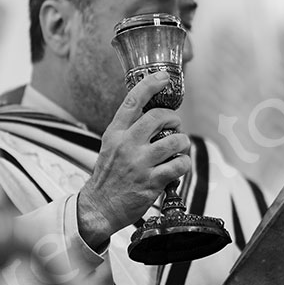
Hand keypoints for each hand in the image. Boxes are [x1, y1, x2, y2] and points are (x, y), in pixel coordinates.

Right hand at [78, 71, 190, 247]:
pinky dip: (184, 164)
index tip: (163, 77)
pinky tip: (178, 166)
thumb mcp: (110, 146)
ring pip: (175, 142)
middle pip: (159, 117)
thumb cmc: (108, 176)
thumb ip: (128, 130)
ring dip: (183, 143)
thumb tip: (154, 116)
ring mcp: (140, 164)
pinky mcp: (151, 182)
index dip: (150, 85)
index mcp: (115, 133)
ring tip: (179, 149)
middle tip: (175, 127)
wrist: (99, 207)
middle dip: (174, 119)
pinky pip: (179, 165)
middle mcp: (127, 145)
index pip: (133, 101)